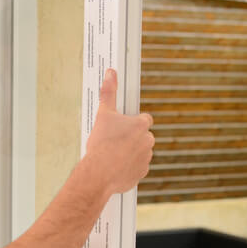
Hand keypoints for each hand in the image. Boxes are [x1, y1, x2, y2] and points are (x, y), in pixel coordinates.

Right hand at [84, 69, 153, 195]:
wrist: (99, 173)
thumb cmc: (101, 144)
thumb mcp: (103, 114)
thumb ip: (109, 93)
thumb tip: (111, 73)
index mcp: (140, 126)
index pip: (145, 119)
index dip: (134, 122)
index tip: (124, 125)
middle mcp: (147, 141)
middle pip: (143, 136)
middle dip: (132, 138)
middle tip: (115, 140)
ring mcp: (146, 159)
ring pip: (141, 152)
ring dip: (132, 152)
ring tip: (114, 154)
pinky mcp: (141, 173)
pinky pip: (137, 168)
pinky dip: (129, 167)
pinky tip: (116, 166)